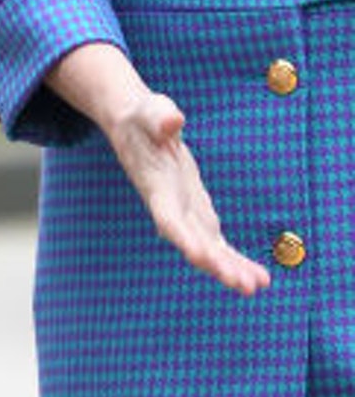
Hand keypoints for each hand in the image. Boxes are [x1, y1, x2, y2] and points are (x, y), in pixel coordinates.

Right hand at [105, 88, 270, 296]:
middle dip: (219, 266)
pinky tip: (256, 276)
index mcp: (157, 189)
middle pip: (194, 244)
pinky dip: (234, 259)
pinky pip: (217, 243)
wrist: (136, 128)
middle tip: (245, 286)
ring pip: (209, 249)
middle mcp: (170, 209)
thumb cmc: (143, 117)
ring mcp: (185, 214)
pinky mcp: (197, 213)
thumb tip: (173, 121)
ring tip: (259, 285)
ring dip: (231, 269)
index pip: (170, 220)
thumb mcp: (150, 111)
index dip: (185, 239)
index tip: (203, 258)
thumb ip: (160, 118)